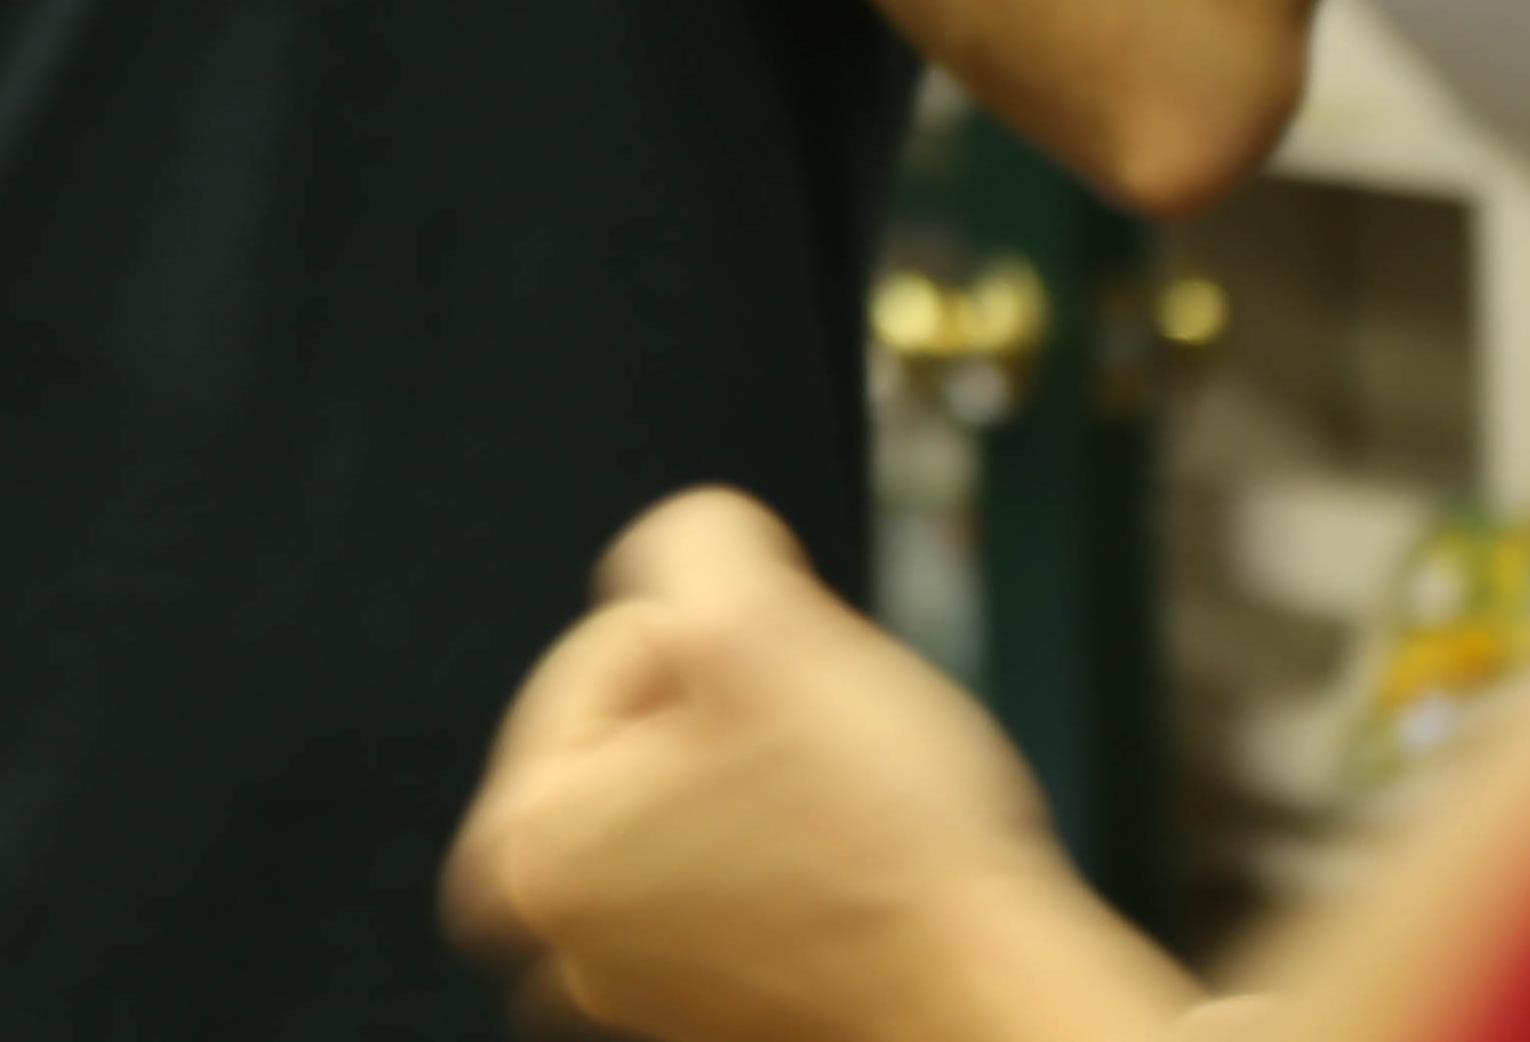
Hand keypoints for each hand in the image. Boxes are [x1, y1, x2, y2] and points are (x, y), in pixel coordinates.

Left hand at [448, 494, 1179, 1041]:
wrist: (1000, 991)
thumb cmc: (888, 840)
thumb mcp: (763, 617)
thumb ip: (690, 536)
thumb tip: (687, 553)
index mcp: (529, 849)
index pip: (620, 641)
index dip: (729, 637)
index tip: (795, 699)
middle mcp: (567, 936)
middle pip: (653, 722)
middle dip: (743, 707)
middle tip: (823, 751)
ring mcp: (646, 985)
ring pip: (711, 792)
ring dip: (777, 776)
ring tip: (844, 812)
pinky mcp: (730, 1008)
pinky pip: (755, 875)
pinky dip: (804, 856)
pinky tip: (857, 866)